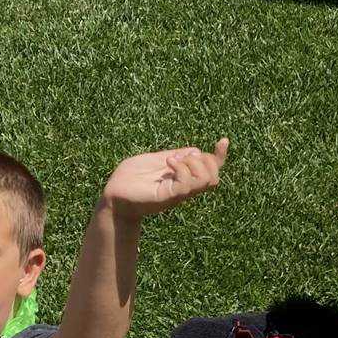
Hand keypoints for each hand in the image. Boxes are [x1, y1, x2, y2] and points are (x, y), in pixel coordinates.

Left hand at [101, 138, 229, 217]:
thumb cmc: (131, 178)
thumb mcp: (157, 159)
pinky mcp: (168, 196)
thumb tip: (196, 151)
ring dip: (194, 164)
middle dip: (207, 160)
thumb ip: (177, 155)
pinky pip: (187, 184)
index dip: (220, 156)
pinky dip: (182, 168)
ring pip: (206, 180)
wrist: (113, 194)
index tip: (223, 140)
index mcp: (183, 177)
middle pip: (214, 177)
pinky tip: (168, 162)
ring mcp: (177, 193)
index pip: (211, 170)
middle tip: (183, 156)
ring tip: (172, 159)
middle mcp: (184, 187)